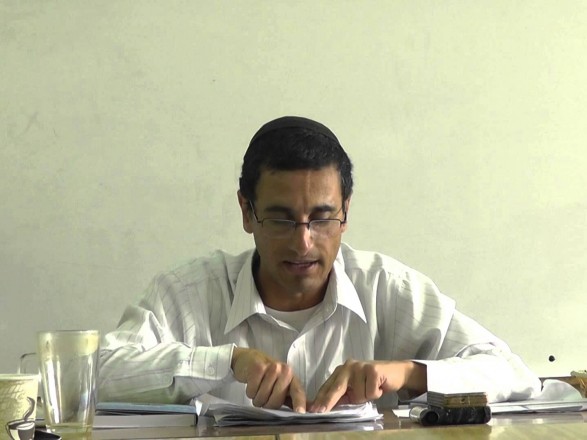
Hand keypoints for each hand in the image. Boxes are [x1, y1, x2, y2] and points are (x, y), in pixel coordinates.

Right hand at [231, 347, 306, 412]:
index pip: (297, 392)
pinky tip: (251, 382)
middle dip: (267, 404)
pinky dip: (249, 391)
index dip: (299, 403)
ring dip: (257, 398)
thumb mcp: (281, 384)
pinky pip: (252, 391)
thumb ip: (293, 398)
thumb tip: (310, 410)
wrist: (249, 359)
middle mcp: (284, 370)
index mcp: (292, 376)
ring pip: (262, 398)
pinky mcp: (257, 368)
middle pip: (275, 401)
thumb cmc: (267, 374)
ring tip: (258, 387)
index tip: (300, 413)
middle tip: (265, 394)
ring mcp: (271, 368)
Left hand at [309, 359, 426, 412]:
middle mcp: (349, 366)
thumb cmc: (373, 382)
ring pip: (357, 395)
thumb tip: (327, 407)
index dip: (321, 399)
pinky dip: (376, 394)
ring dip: (366, 397)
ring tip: (372, 390)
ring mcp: (361, 367)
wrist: (395, 372)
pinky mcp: (373, 370)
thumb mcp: (355, 389)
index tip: (313, 410)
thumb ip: (343, 395)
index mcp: (342, 371)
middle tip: (320, 411)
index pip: (328, 386)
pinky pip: (370, 393)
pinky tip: (379, 387)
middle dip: (328, 401)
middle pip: (336, 387)